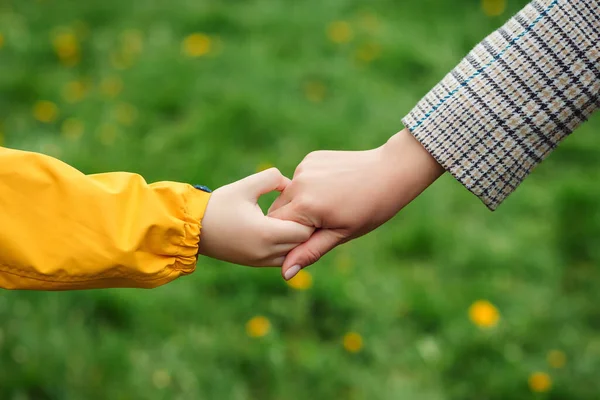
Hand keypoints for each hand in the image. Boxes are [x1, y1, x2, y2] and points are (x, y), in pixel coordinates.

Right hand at [197, 168, 313, 266]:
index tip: (311, 202)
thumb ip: (272, 178)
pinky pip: (282, 258)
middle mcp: (266, 252)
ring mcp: (261, 261)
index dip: (310, 216)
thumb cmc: (218, 205)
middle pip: (303, 244)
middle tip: (311, 210)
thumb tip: (291, 184)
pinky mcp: (256, 263)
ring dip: (298, 239)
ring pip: (294, 254)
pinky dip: (288, 246)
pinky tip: (285, 229)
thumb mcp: (246, 186)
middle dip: (308, 228)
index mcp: (266, 233)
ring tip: (298, 219)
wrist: (192, 228)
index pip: (304, 230)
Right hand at [268, 129, 443, 278]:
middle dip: (291, 222)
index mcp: (305, 206)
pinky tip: (331, 190)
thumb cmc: (370, 208)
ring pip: (287, 195)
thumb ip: (309, 251)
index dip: (290, 239)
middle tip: (322, 225)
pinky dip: (307, 189)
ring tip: (330, 206)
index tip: (312, 239)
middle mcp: (298, 183)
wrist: (390, 171)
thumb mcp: (341, 234)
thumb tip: (285, 274)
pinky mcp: (310, 159)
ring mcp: (303, 168)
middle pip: (277, 211)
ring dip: (298, 205)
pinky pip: (299, 180)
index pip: (277, 229)